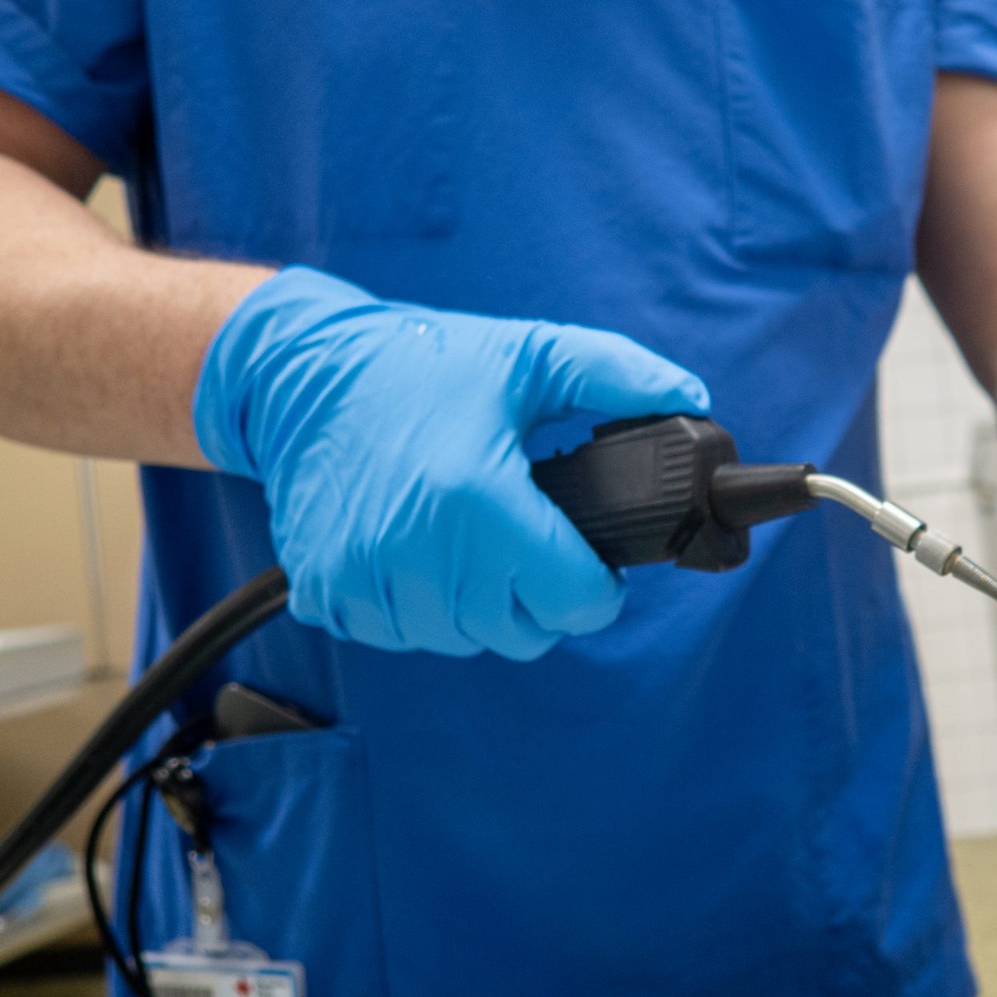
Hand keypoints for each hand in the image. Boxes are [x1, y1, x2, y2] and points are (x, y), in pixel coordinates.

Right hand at [193, 267, 709, 659]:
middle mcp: (418, 548)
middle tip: (532, 548)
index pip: (572, 600)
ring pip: (456, 641)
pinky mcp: (325, 589)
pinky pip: (395, 637)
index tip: (591, 563)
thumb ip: (620, 377)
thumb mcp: (532, 354)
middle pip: (517, 633)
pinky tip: (420, 557)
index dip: (597, 587)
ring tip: (474, 549)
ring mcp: (364, 575)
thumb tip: (693, 398)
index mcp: (479, 497)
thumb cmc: (421, 363)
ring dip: (476, 608)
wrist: (303, 372)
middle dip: (539, 598)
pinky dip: (416, 611)